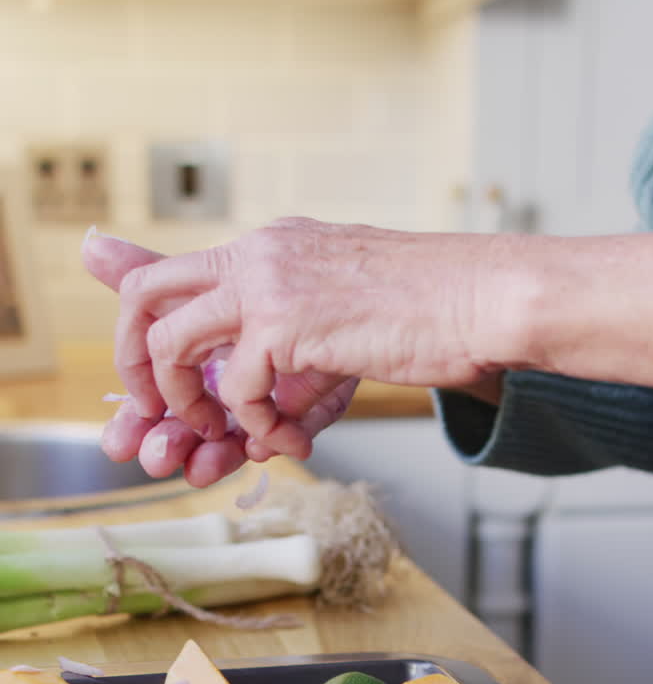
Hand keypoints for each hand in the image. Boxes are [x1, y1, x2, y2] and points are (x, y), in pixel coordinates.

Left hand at [83, 219, 518, 461]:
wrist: (486, 299)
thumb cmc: (433, 314)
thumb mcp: (346, 315)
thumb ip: (297, 349)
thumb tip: (266, 416)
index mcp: (272, 247)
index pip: (172, 270)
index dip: (146, 328)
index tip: (154, 384)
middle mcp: (259, 253)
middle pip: (143, 292)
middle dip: (136, 362)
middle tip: (158, 413)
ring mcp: (267, 283)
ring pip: (170, 342)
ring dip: (187, 403)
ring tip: (226, 434)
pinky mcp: (286, 322)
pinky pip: (237, 390)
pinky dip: (259, 428)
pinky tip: (295, 436)